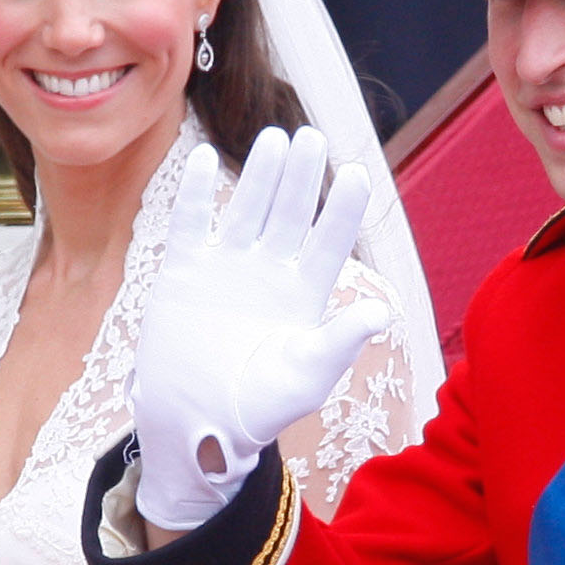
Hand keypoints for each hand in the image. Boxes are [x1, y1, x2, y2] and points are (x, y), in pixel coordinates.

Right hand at [129, 126, 388, 531]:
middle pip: (290, 215)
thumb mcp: (303, 379)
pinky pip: (190, 224)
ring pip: (247, 210)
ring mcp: (225, 269)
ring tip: (275, 139)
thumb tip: (380, 312)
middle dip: (303, 178)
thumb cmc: (255, 411)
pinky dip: (196, 194)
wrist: (191, 426)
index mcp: (303, 296)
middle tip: (314, 138)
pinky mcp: (183, 273)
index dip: (343, 210)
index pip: (329, 243)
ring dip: (260, 176)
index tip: (359, 175)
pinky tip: (205, 161)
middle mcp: (268, 273)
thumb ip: (338, 343)